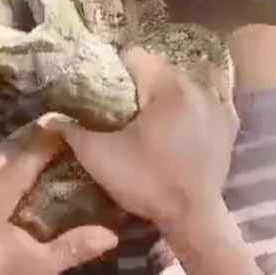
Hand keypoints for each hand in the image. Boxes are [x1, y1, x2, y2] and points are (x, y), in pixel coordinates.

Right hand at [61, 48, 238, 229]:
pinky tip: (183, 114)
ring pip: (184, 82)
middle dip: (139, 83)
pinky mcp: (229, 125)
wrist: (193, 218)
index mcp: (165, 86)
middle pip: (159, 69)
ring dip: (166, 92)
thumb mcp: (100, 158)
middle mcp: (195, 86)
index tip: (100, 91)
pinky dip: (195, 102)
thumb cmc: (146, 182)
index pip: (133, 56)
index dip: (111, 69)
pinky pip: (211, 99)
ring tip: (149, 114)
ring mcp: (217, 104)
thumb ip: (72, 132)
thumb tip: (46, 117)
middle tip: (119, 107)